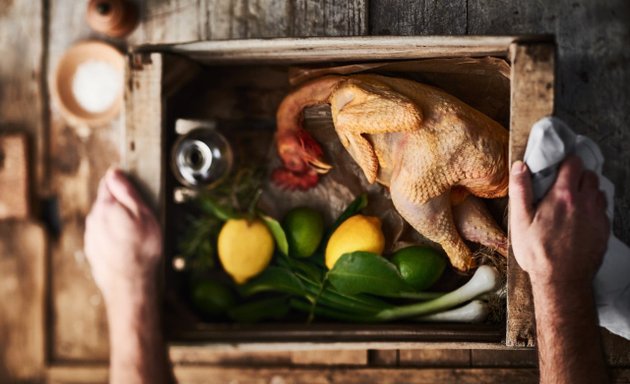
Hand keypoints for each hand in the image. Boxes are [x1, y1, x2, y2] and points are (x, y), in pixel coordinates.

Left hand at [84, 168, 161, 301]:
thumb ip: (127, 191)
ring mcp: (91, 235)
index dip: (122, 183)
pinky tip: (126, 246)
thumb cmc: (141, 248)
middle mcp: (93, 218)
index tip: (134, 190)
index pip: (109, 182)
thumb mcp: (143, 214)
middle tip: (140, 216)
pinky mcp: (92, 249)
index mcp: (106, 205)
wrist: (129, 283)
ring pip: (104, 219)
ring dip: (116, 221)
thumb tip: (114, 172)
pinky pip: (103, 235)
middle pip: (106, 201)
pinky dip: (113, 236)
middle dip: (120, 204)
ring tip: (135, 235)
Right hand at [509, 156, 609, 286]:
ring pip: (599, 192)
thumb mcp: (519, 221)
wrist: (562, 282)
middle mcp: (585, 202)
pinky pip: (603, 211)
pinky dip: (594, 209)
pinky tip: (580, 221)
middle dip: (578, 176)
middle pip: (590, 175)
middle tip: (563, 187)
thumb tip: (520, 166)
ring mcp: (598, 217)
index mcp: (563, 196)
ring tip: (573, 204)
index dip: (565, 163)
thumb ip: (520, 190)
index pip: (573, 164)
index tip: (557, 169)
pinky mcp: (604, 231)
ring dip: (588, 192)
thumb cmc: (537, 252)